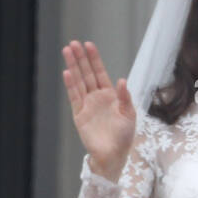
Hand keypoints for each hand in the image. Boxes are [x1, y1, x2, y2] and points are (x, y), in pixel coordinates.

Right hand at [63, 40, 136, 181]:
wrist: (114, 154)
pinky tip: (67, 72)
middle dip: (80, 58)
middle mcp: (97, 97)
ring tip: (67, 51)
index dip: (94, 59)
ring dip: (73, 66)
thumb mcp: (129, 114)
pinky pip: (74, 97)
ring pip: (78, 81)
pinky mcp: (79, 114)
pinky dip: (70, 85)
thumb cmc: (124, 135)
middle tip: (73, 43)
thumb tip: (122, 80)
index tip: (88, 45)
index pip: (100, 72)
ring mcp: (87, 104)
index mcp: (110, 95)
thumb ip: (125, 97)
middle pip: (87, 73)